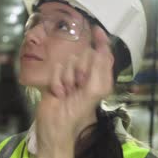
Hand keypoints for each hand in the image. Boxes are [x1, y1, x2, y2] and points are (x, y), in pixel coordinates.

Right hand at [35, 26, 113, 157]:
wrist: (54, 127)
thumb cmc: (76, 113)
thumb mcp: (93, 91)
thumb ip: (99, 68)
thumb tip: (102, 49)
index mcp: (100, 78)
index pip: (103, 54)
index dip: (101, 41)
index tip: (96, 29)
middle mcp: (87, 75)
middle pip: (84, 55)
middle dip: (79, 70)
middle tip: (78, 85)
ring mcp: (71, 77)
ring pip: (69, 62)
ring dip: (67, 78)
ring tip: (67, 93)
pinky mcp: (57, 79)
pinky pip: (57, 69)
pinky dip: (57, 82)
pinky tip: (58, 93)